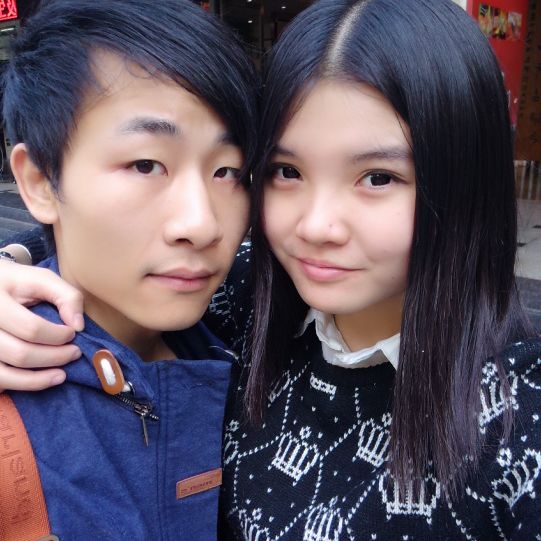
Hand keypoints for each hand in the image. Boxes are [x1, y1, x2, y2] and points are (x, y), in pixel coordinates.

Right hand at [0, 260, 83, 390]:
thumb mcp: (41, 279)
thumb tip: (78, 325)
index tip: (73, 333)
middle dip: (55, 357)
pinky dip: (20, 385)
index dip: (57, 335)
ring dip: (39, 379)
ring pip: (5, 374)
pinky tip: (39, 380)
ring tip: (62, 375)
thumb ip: (66, 296)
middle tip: (74, 353)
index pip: (31, 328)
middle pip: (20, 354)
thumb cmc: (15, 284)